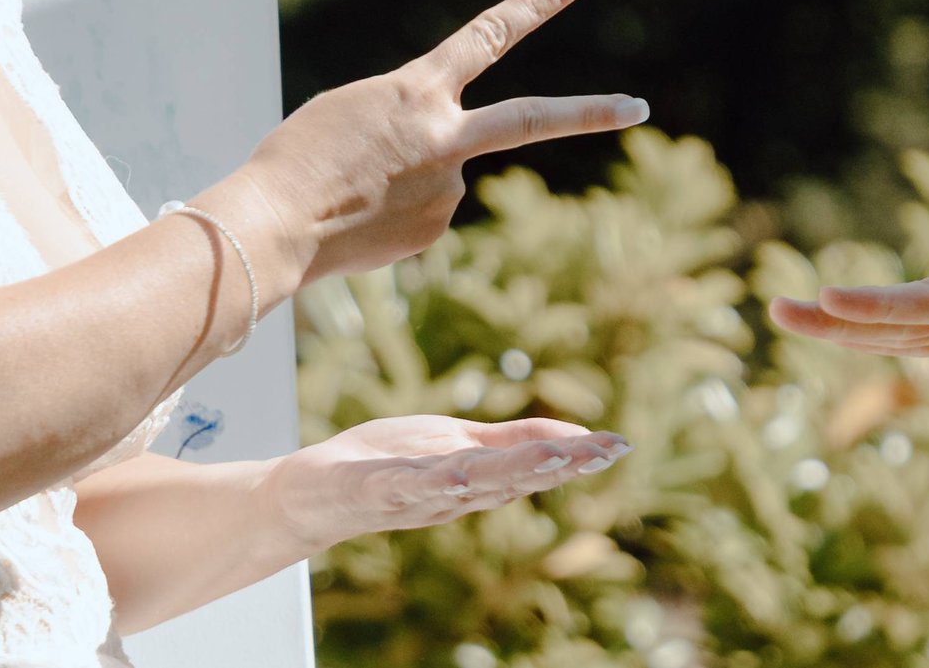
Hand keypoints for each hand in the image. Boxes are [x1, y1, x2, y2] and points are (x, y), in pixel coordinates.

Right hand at [236, 0, 647, 289]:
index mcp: (417, 90)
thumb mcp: (357, 114)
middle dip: (594, 112)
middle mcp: (446, 136)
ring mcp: (448, 186)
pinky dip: (397, 213)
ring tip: (354, 193)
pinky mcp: (438, 227)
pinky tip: (362, 219)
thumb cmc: (300, 158)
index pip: (488, 33)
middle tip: (641, 107)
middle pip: (535, 119)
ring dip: (405, 182)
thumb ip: (415, 126)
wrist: (275, 223)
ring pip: (442, 175)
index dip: (534, 3)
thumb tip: (450, 173)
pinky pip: (425, 211)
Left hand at [261, 415, 630, 550]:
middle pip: (514, 478)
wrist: (309, 493)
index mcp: (478, 479)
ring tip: (553, 457)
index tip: (619, 444)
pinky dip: (433, 481)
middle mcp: (455, 495)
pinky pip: (406, 486)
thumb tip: (577, 434)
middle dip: (560, 465)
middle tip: (603, 452)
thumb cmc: (385, 463)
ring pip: (471, 484)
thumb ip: (515, 438)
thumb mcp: (460, 442)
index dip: (576, 457)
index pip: (534, 466)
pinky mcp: (371, 490)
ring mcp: (414, 495)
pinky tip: (459, 470)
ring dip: (513, 472)